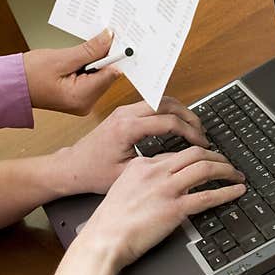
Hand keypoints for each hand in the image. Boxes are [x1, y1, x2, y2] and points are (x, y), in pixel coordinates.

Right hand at [23, 29, 122, 114]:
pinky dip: (88, 67)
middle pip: (108, 74)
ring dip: (93, 61)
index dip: (113, 54)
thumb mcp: (61, 58)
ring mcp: (82, 102)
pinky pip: (92, 79)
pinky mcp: (79, 97)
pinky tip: (76, 60)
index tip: (112, 38)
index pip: (111, 73)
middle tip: (92, 41)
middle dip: (102, 57)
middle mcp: (85, 104)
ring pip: (100, 75)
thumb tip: (109, 38)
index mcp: (82, 98)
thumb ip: (89, 50)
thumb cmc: (29, 75)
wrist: (12, 86)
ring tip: (76, 55)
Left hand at [56, 97, 207, 194]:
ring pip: (159, 100)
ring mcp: (123, 111)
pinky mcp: (122, 113)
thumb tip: (181, 161)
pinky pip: (151, 104)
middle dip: (189, 116)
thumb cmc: (94, 173)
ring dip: (179, 111)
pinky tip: (176, 125)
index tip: (201, 143)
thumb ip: (154, 164)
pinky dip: (167, 111)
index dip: (190, 132)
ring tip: (193, 127)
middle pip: (167, 104)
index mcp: (127, 128)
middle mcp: (125, 114)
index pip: (168, 121)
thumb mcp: (128, 174)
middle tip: (202, 132)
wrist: (72, 167)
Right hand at [78, 147, 245, 271]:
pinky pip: (208, 196)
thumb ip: (141, 181)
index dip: (193, 156)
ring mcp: (166, 189)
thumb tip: (159, 184)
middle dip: (215, 155)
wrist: (104, 238)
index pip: (174, 153)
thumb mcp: (121, 188)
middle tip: (225, 162)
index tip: (202, 160)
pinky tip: (236, 191)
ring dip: (226, 169)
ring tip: (236, 174)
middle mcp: (155, 172)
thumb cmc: (109, 221)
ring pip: (205, 168)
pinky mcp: (175, 209)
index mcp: (140, 165)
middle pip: (194, 153)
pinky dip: (227, 192)